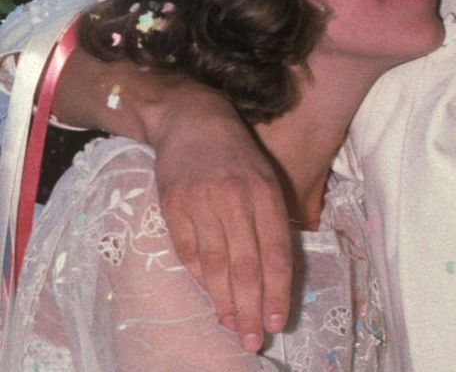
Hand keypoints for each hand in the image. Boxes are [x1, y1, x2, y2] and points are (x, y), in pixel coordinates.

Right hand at [54, 50, 292, 352]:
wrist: (192, 120)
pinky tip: (211, 298)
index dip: (277, 290)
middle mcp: (236, 200)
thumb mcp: (267, 177)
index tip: (277, 321)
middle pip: (247, 266)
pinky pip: (190, 253)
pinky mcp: (174, 207)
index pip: (276, 252)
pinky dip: (202, 280)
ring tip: (232, 326)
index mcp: (266, 193)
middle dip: (251, 308)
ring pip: (217, 265)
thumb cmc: (238, 154)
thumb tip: (279, 270)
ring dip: (225, 301)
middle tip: (253, 338)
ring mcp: (202, 204)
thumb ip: (274, 219)